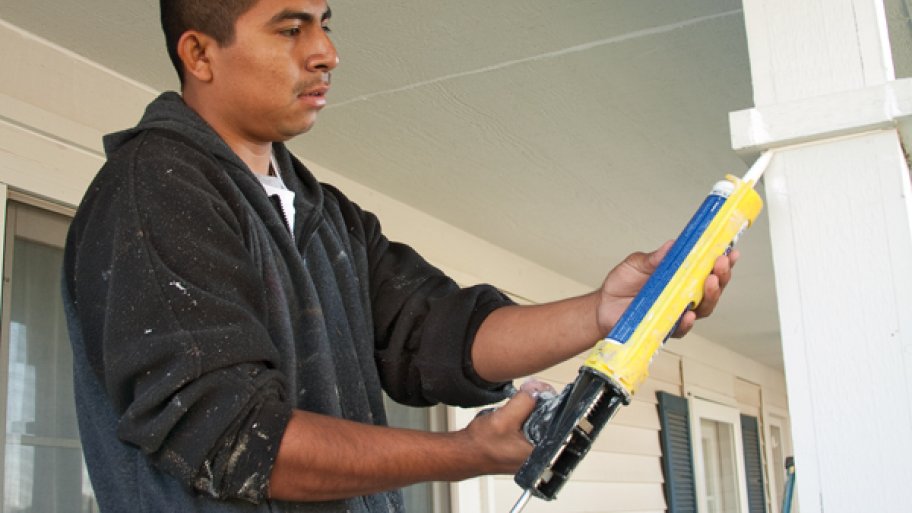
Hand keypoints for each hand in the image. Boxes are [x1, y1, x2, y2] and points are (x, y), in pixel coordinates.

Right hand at [461, 379, 553, 473]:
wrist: (464, 453)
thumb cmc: (480, 445)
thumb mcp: (504, 418)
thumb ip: (523, 402)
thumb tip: (536, 389)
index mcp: (539, 453)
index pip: (557, 421)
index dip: (549, 401)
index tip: (540, 389)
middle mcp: (538, 455)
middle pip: (549, 421)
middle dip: (538, 405)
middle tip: (526, 395)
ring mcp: (529, 453)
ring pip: (538, 423)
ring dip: (529, 411)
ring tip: (516, 406)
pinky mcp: (521, 449)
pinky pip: (529, 428)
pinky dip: (522, 418)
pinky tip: (512, 416)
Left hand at [595, 241, 738, 337]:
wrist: (602, 306)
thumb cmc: (622, 283)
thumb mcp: (637, 264)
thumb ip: (655, 257)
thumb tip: (673, 244)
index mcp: (682, 276)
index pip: (708, 268)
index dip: (723, 261)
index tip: (731, 251)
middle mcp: (685, 295)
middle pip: (713, 288)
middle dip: (721, 275)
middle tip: (721, 263)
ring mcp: (677, 312)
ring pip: (704, 308)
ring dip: (711, 295)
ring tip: (710, 281)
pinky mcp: (665, 329)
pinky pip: (681, 328)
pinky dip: (687, 322)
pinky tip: (689, 313)